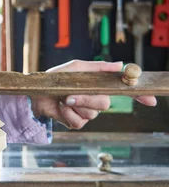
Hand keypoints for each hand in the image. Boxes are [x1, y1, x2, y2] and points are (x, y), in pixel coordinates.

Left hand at [31, 60, 156, 129]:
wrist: (35, 94)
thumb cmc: (55, 78)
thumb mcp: (76, 68)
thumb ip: (97, 67)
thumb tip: (120, 64)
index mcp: (98, 86)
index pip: (122, 92)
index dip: (138, 96)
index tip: (150, 100)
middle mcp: (95, 99)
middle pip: (105, 103)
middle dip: (88, 99)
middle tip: (72, 94)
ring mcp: (86, 112)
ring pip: (91, 114)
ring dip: (74, 105)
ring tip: (62, 98)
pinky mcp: (76, 123)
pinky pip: (79, 122)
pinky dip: (67, 114)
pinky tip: (60, 107)